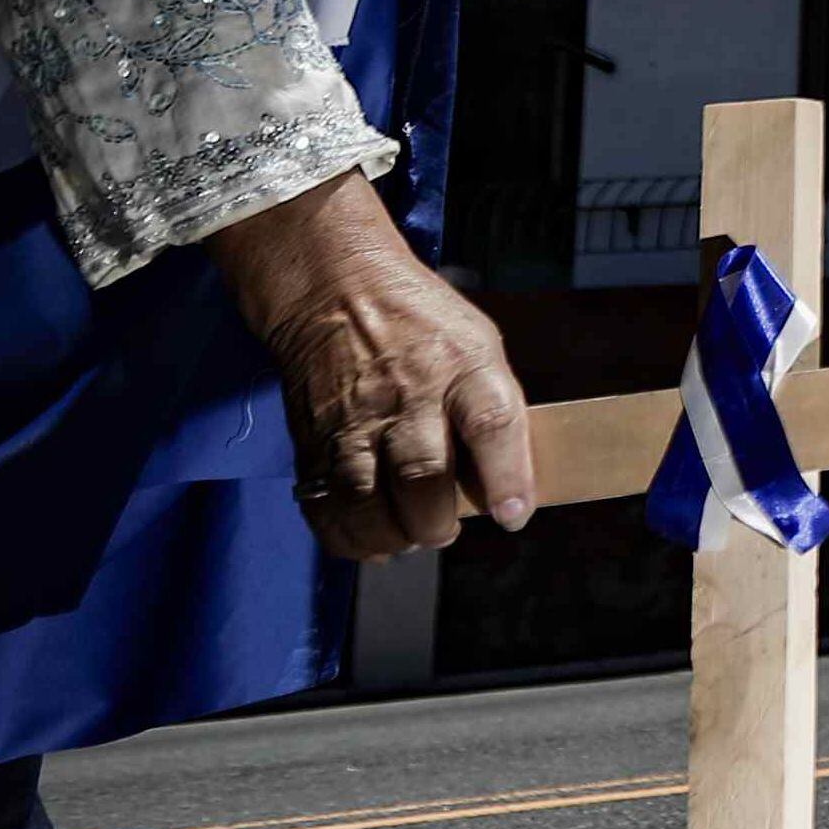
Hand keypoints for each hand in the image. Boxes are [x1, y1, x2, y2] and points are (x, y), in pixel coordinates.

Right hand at [206, 171, 534, 554]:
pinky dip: (345, 534)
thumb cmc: (420, 326)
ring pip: (365, 497)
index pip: (492, 424)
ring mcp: (356, 418)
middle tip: (443, 530)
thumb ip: (493, 412)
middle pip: (423, 472)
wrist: (335, 288)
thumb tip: (505, 487)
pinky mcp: (315, 437)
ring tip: (407, 538)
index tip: (512, 516)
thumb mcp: (479, 347)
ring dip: (390, 535)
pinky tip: (367, 540)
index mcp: (464, 366)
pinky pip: (324, 500)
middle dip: (436, 520)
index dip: (507, 478)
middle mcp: (408, 394)